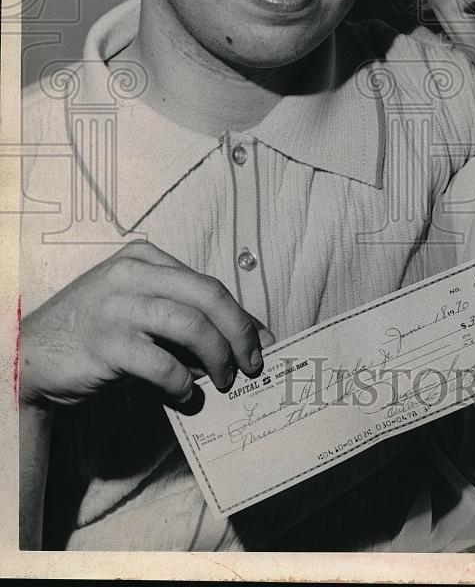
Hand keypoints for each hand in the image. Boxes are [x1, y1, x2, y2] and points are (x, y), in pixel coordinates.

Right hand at [20, 239, 274, 408]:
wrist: (30, 355)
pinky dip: (182, 382)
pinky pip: (161, 362)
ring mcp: (117, 305)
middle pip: (208, 295)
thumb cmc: (95, 332)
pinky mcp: (106, 342)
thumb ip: (181, 314)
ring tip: (224, 380)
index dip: (241, 314)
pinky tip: (186, 395)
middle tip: (252, 363)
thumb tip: (243, 338)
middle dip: (240, 331)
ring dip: (217, 357)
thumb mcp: (138, 309)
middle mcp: (133, 273)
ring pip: (190, 324)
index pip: (208, 283)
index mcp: (145, 258)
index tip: (264, 341)